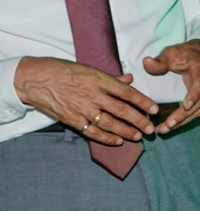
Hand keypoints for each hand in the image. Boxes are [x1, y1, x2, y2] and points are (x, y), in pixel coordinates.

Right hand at [13, 55, 158, 142]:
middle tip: (151, 129)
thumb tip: (129, 79)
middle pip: (122, 110)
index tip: (155, 109)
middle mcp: (93, 95)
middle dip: (139, 121)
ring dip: (126, 131)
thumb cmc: (61, 70)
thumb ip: (110, 78)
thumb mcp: (88, 68)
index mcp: (99, 79)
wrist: (34, 79)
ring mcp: (83, 108)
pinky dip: (107, 138)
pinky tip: (118, 141)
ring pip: (110, 123)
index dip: (143, 102)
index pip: (127, 92)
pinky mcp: (72, 120)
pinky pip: (93, 132)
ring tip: (138, 137)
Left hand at [140, 40, 199, 129]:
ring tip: (164, 130)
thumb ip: (160, 60)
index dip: (194, 96)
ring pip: (196, 111)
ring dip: (181, 122)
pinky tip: (169, 127)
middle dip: (182, 116)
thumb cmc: (186, 53)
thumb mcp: (172, 53)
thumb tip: (147, 63)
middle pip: (198, 104)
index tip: (185, 106)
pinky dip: (182, 121)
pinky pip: (193, 113)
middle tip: (168, 125)